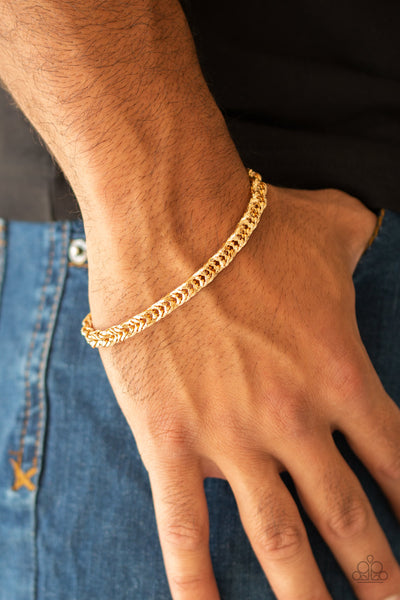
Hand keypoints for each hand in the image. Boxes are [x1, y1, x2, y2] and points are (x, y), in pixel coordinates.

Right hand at [87, 175, 399, 599]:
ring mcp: (233, 439)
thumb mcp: (333, 226)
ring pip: (280, 542)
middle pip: (350, 521)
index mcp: (341, 377)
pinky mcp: (173, 441)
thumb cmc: (253, 222)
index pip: (399, 464)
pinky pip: (185, 528)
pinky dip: (197, 581)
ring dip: (308, 596)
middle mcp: (295, 422)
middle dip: (380, 576)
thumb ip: (365, 238)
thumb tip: (377, 226)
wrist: (172, 219)